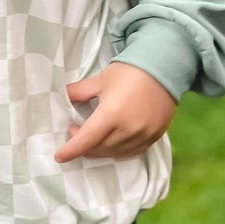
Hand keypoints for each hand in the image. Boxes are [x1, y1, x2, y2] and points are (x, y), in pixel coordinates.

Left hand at [54, 62, 177, 162]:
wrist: (165, 67)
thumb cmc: (130, 71)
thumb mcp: (101, 79)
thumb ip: (81, 91)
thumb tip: (65, 95)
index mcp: (111, 115)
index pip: (86, 140)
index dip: (71, 150)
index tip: (59, 156)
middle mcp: (127, 129)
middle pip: (100, 148)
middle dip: (84, 145)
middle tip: (75, 130)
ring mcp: (143, 135)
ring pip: (115, 152)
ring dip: (100, 149)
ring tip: (93, 136)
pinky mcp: (155, 136)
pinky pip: (132, 151)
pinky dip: (118, 150)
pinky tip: (112, 141)